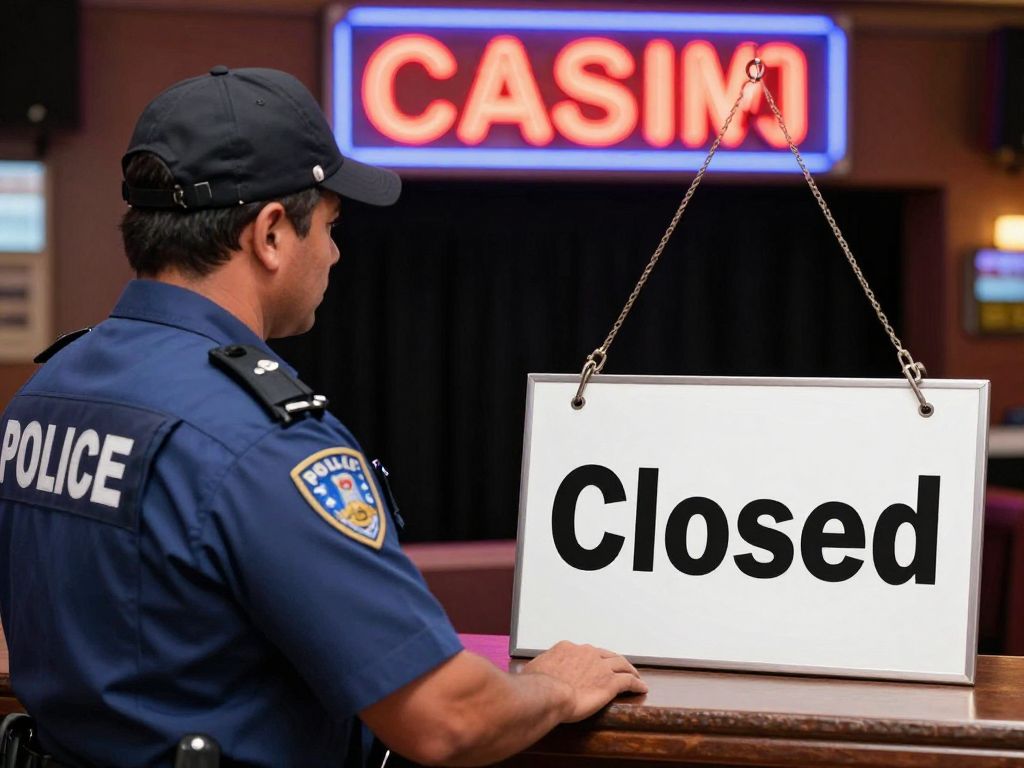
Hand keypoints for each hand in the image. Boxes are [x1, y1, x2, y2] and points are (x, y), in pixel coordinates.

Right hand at [522, 640, 647, 722]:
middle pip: (605, 654)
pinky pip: (629, 681)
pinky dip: (637, 684)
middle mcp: (587, 653)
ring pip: (621, 664)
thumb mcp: (533, 669)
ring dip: (630, 668)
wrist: (548, 694)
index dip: (590, 659)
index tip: (592, 664)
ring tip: (635, 674)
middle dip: (612, 660)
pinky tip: (642, 688)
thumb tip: (537, 670)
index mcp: (568, 648)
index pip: (583, 651)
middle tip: (618, 667)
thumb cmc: (536, 685)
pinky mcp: (610, 683)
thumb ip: (541, 667)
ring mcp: (600, 667)